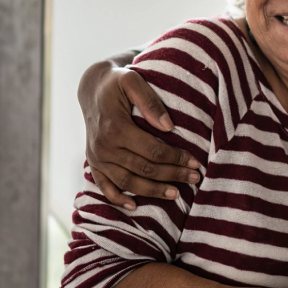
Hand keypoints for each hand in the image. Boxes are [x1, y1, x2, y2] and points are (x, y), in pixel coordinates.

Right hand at [79, 57, 202, 209]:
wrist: (91, 88)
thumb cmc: (117, 82)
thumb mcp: (133, 81)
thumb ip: (150, 102)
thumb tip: (169, 126)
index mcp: (115, 128)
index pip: (153, 150)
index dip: (176, 158)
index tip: (196, 162)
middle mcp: (104, 147)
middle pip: (144, 169)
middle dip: (172, 176)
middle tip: (195, 179)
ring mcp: (97, 158)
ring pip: (128, 182)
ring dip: (152, 191)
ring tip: (176, 194)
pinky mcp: (93, 163)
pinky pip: (104, 186)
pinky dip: (118, 199)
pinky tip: (135, 206)